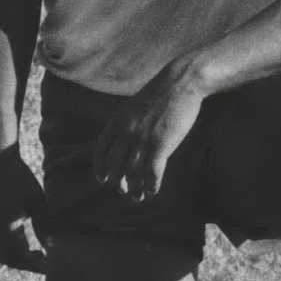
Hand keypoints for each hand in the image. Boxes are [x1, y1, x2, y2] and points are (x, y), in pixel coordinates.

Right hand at [0, 145, 49, 272]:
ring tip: (38, 253)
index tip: (53, 266)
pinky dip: (12, 247)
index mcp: (3, 229)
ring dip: (18, 257)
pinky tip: (27, 240)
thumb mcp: (37, 202)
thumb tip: (53, 247)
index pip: (21, 258)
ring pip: (2, 252)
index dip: (37, 266)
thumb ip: (45, 225)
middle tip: (47, 264)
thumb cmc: (19, 178)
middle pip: (8, 260)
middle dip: (27, 265)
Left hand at [91, 65, 206, 201]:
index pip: (100, 150)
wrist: (181, 82)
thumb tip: (123, 138)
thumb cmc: (161, 94)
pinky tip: (153, 191)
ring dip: (134, 190)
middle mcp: (125, 133)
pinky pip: (152, 173)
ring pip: (133, 174)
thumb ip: (126, 122)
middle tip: (122, 191)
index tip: (102, 179)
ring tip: (138, 198)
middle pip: (115, 166)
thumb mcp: (134, 106)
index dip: (100, 167)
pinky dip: (151, 185)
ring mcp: (142, 140)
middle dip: (117, 183)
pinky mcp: (160, 145)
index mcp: (117, 122)